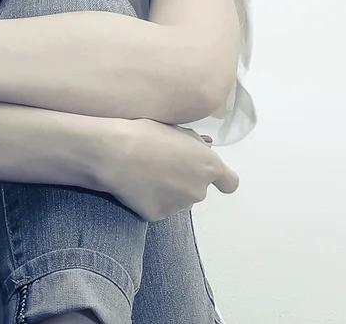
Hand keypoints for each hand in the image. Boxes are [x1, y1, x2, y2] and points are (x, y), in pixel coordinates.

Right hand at [97, 119, 239, 220]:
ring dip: (170, 192)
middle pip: (199, 190)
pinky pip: (160, 209)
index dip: (223, 180)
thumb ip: (196, 143)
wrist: (115, 153)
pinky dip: (152, 201)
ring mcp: (179, 206)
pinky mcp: (158, 216)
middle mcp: (199, 190)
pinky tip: (138, 187)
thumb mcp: (177, 130)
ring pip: (180, 200)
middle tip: (163, 166)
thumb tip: (205, 148)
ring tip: (148, 175)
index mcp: (209, 166)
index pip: (230, 183)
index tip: (215, 178)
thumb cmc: (146, 134)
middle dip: (186, 181)